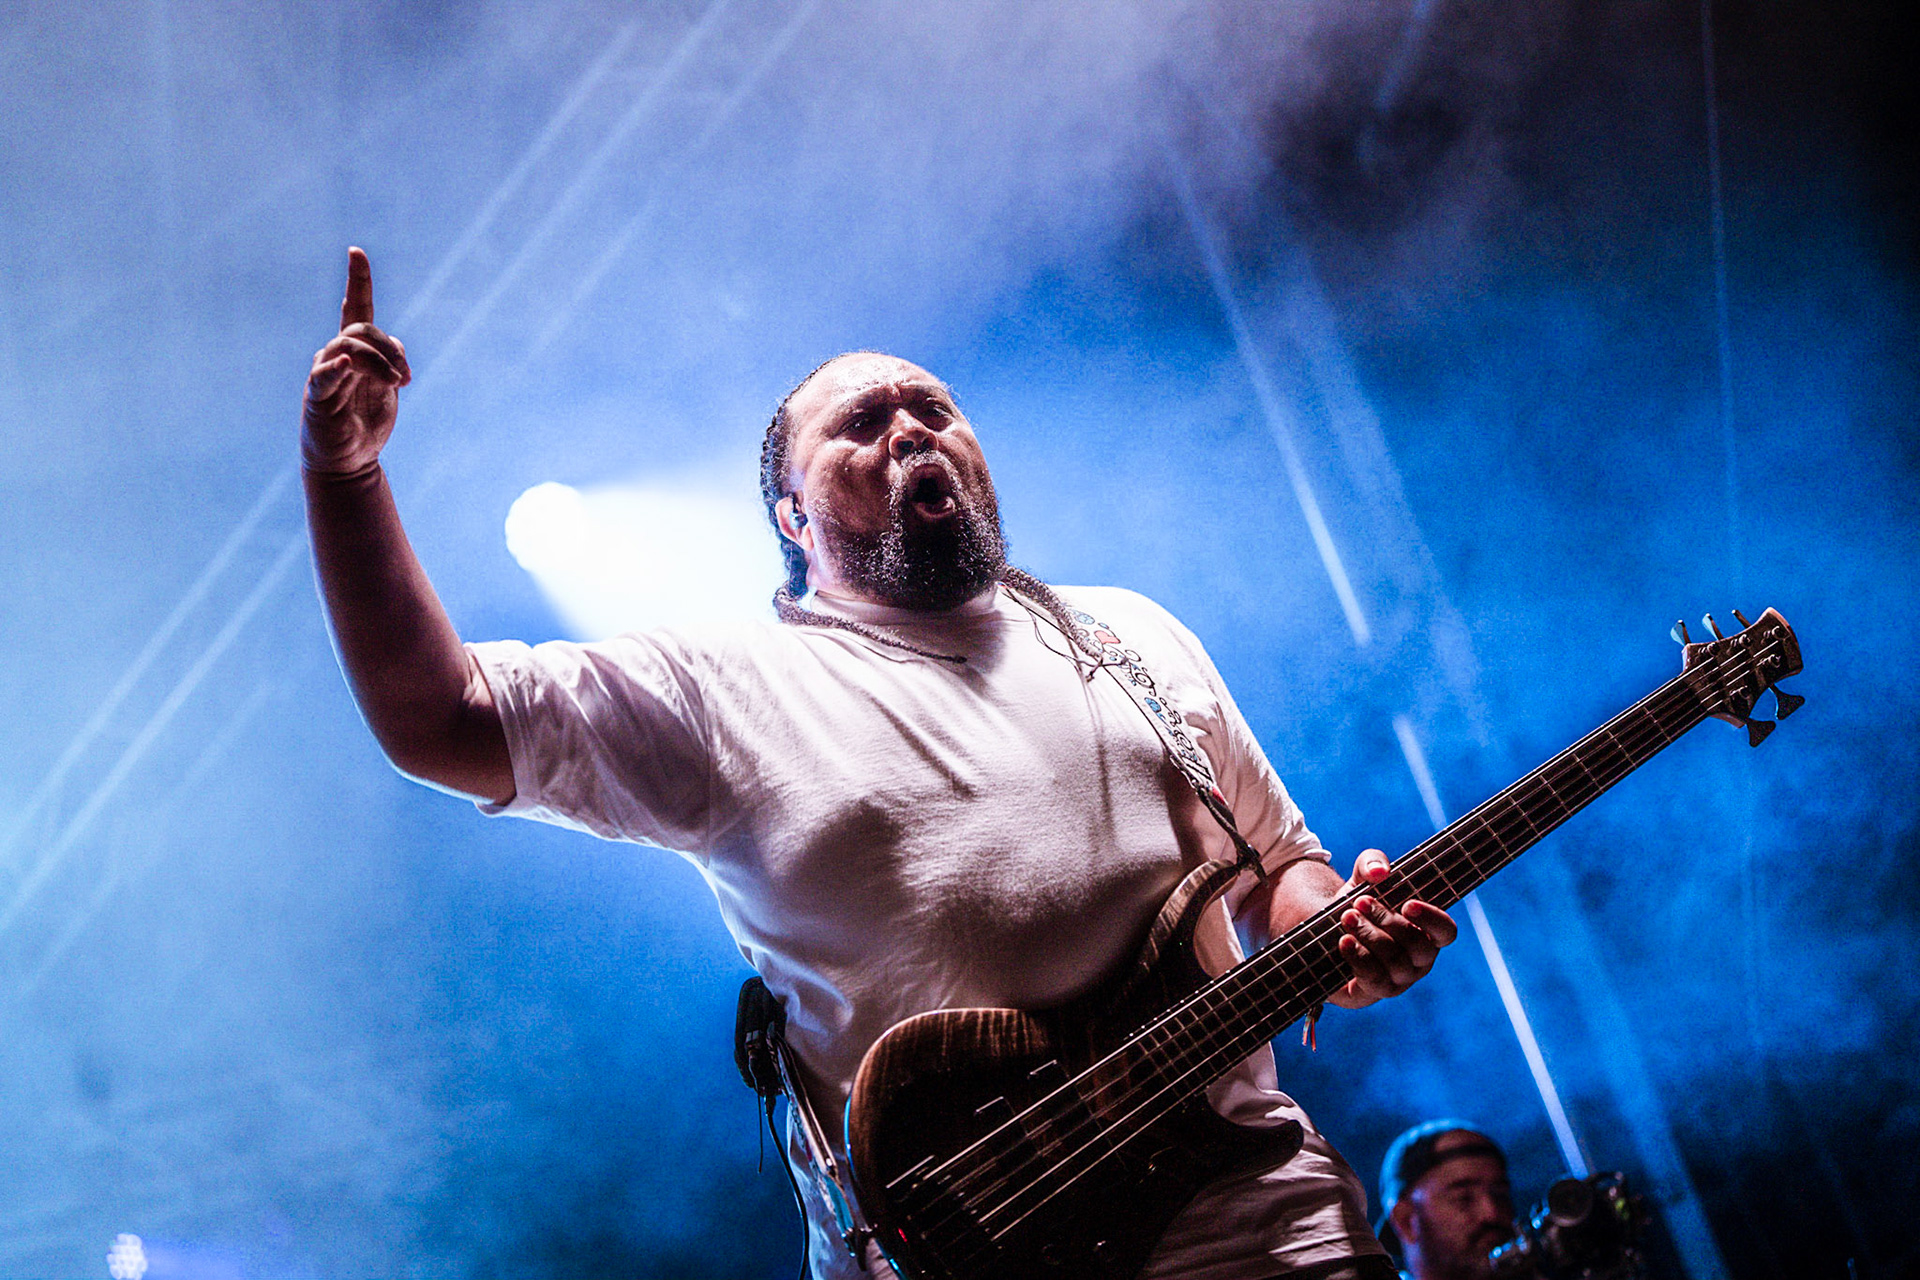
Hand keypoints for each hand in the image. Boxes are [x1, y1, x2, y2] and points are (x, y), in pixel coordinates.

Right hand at [302, 247, 412, 473]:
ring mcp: (326, 374)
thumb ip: (393, 361)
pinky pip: (323, 376)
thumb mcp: (389, 386)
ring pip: (348, 346)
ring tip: (396, 384)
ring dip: (378, 362)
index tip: (356, 252)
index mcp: (357, 351)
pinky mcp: (317, 397)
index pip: (355, 308)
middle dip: (389, 349)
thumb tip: (398, 346)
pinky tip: (347, 364)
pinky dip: (336, 367)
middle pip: (361, 329)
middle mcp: (338, 355)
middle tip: (406, 379)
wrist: (350, 460)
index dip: (357, 281)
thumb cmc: (366, 420)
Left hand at [1326, 849, 1456, 1008]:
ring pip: (1396, 963)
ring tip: (1347, 917)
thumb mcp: (1361, 878)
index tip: (1407, 903)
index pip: (1446, 932)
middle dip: (1388, 921)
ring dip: (1369, 936)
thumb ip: (1372, 863)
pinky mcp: (1374, 992)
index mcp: (1426, 931)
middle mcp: (1418, 960)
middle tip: (1360, 902)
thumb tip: (1380, 871)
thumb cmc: (1355, 904)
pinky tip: (1344, 941)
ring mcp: (1399, 979)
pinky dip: (1359, 958)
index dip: (1432, 919)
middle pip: (1418, 946)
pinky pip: (1375, 981)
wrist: (1323, 930)